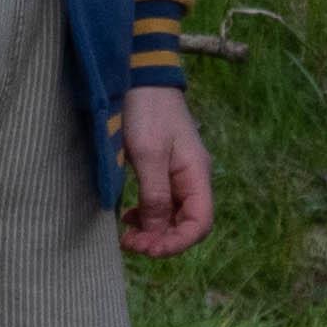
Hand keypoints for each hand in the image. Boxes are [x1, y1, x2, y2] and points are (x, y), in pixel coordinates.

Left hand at [118, 89, 213, 257]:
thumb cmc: (147, 111)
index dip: (177, 243)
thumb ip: (154, 195)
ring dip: (153, 231)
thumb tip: (156, 232)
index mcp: (197, 174)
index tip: (148, 249)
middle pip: (187, 224)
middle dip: (161, 240)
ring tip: (127, 235)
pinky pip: (161, 203)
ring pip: (173, 216)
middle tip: (130, 244)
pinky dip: (147, 216)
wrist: (140, 77)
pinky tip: (129, 217)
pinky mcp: (163, 170)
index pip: (200, 224)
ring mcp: (178, 174)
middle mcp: (192, 178)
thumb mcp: (148, 154)